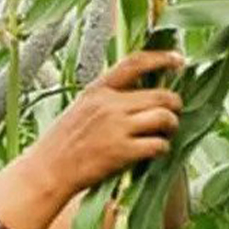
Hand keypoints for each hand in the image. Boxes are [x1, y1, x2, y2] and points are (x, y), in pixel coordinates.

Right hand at [25, 50, 185, 194]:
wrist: (49, 170)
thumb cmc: (64, 141)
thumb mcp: (82, 107)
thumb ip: (108, 98)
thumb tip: (140, 94)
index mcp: (98, 90)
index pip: (135, 63)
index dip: (161, 58)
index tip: (179, 60)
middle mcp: (109, 105)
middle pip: (160, 95)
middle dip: (174, 105)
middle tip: (174, 113)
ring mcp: (117, 128)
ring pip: (164, 117)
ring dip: (171, 126)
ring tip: (166, 133)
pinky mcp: (123, 152)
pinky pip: (158, 145)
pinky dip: (163, 148)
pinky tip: (156, 151)